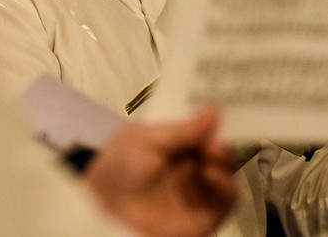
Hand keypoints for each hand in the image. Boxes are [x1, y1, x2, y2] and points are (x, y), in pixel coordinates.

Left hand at [84, 107, 236, 236]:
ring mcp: (196, 192)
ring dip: (225, 161)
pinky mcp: (204, 216)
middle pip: (217, 151)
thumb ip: (181, 130)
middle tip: (216, 134)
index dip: (212, 123)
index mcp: (173, 148)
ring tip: (213, 152)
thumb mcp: (143, 140)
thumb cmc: (114, 173)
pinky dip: (226, 186)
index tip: (221, 110)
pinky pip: (227, 201)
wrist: (100, 212)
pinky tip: (211, 173)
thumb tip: (214, 111)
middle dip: (220, 140)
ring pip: (226, 174)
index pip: (202, 133)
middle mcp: (187, 169)